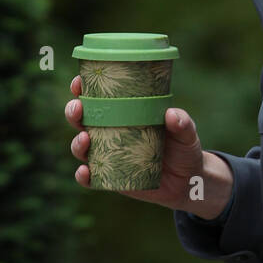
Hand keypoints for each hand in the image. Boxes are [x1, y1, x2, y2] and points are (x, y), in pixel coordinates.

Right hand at [65, 75, 206, 208]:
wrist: (189, 181)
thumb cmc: (184, 149)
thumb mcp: (187, 133)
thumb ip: (183, 123)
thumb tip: (171, 114)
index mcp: (124, 114)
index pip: (97, 98)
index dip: (83, 88)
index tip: (79, 82)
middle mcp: (110, 133)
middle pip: (81, 120)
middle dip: (73, 112)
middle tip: (78, 108)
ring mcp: (108, 156)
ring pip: (81, 147)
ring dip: (77, 142)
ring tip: (85, 139)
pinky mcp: (109, 179)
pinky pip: (90, 178)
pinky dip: (83, 175)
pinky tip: (86, 171)